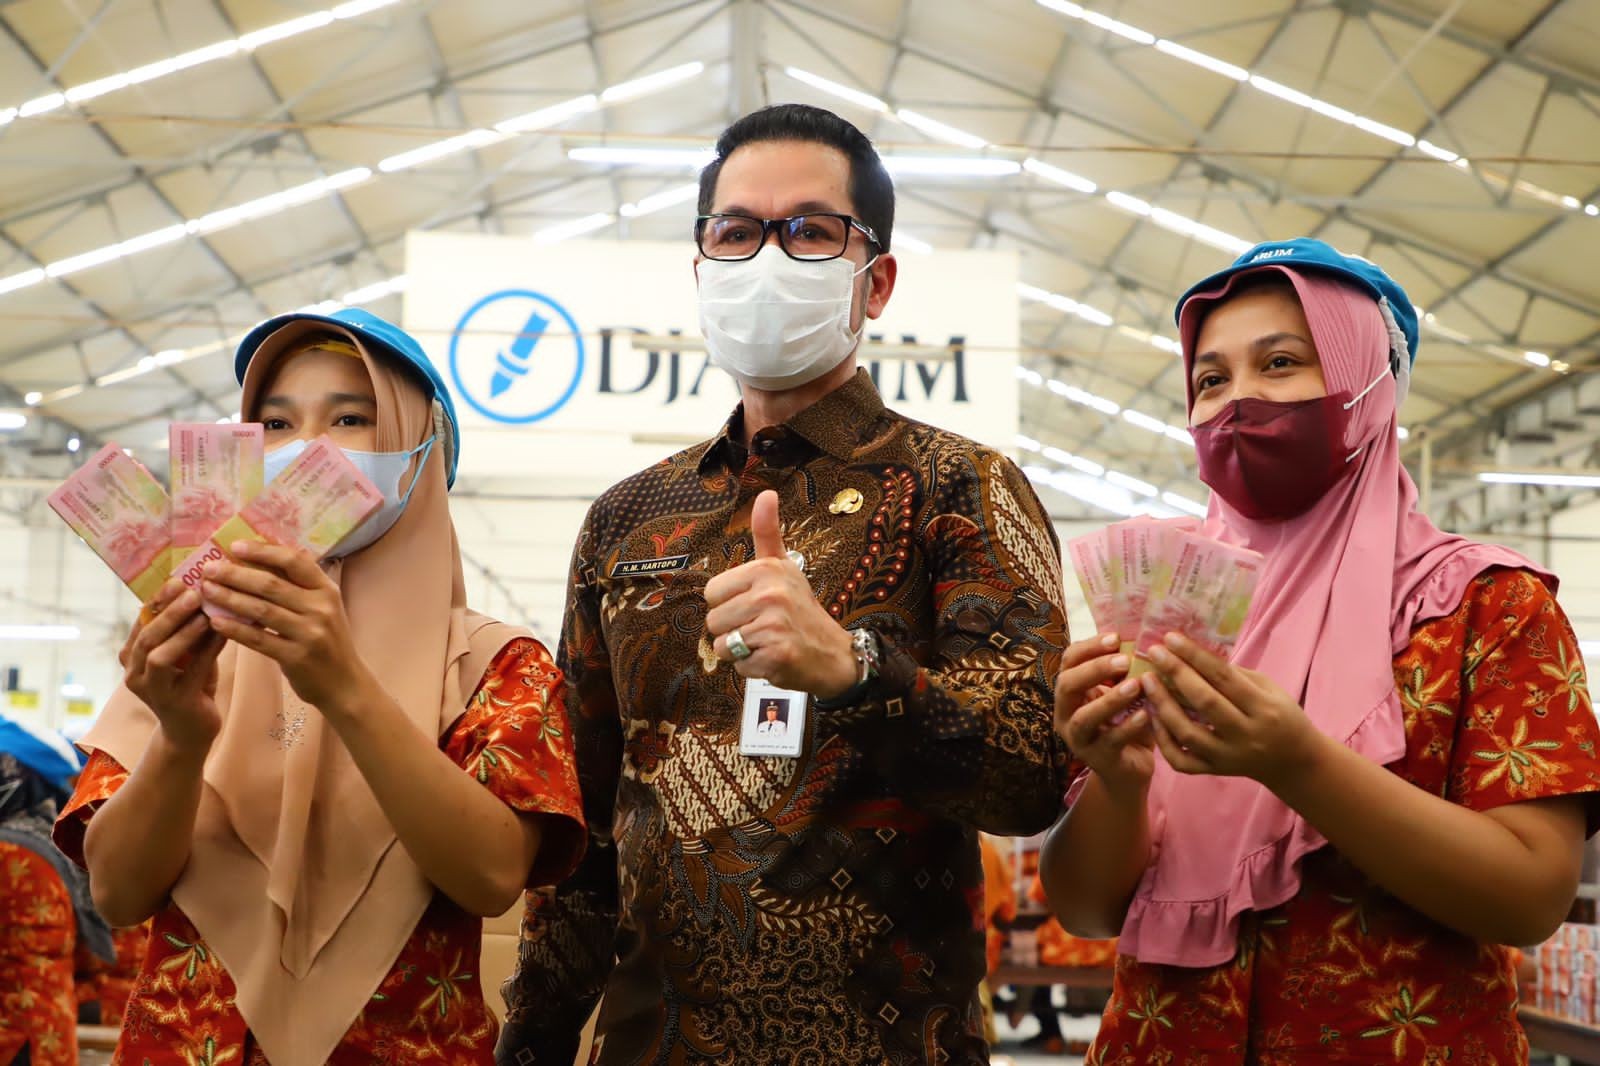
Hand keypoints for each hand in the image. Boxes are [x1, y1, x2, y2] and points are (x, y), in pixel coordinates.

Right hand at [120, 582, 226, 751]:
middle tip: (192, 592)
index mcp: (132, 655)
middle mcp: (134, 673)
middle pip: (147, 636)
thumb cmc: (190, 683)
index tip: (179, 579)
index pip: (141, 620)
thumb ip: (188, 627)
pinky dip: (207, 651)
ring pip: (159, 656)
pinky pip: (191, 672)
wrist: (193, 730)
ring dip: (182, 632)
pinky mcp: (176, 703)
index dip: (159, 599)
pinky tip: (224, 635)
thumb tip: (206, 587)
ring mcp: (152, 690)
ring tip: (205, 613)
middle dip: (169, 612)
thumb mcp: (185, 652)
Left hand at [200, 542, 368, 714]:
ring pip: (261, 610)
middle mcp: (320, 608)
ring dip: (229, 598)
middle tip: (208, 569)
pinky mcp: (296, 657)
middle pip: (271, 584)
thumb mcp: (323, 609)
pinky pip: (258, 639)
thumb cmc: (326, 641)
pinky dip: (234, 629)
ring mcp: (309, 633)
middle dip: (235, 574)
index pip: (294, 561)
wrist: (344, 683)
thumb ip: (299, 588)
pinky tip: (215, 621)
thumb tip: (259, 561)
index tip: (235, 546)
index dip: (263, 551)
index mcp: (326, 590)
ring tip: (206, 591)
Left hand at [704, 491, 856, 696]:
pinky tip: (773, 658)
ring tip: (765, 642)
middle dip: (733, 629)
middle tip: (761, 626)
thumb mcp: (784, 566)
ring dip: (740, 651)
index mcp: (765, 570)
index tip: (753, 604)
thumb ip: (767, 532)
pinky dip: (752, 668)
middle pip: (713, 621)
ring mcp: (773, 626)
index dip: (728, 603)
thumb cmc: (801, 608)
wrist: (833, 652)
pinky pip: (739, 666)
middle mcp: (770, 594)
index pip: (711, 592)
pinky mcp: (776, 655)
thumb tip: (766, 493)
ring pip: (722, 645)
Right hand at [1054, 632, 1153, 801]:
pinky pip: (1109, 742)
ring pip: (1083, 717)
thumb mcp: (1120, 693)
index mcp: (1070, 692)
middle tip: (1124, 660)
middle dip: (1094, 670)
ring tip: (1136, 685)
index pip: (1068, 661)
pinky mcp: (1097, 760)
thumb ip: (1122, 672)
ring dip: (1109, 699)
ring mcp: (1078, 740)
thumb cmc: (1125, 723)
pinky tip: (1146, 715)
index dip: (1089, 647)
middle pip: (1066, 686)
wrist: (1129, 770)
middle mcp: (1065, 714)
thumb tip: (1141, 638)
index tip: (1116, 638)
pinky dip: (1128, 727)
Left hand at [1139, 633, 1323, 788]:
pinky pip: (1181, 760)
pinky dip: (1163, 740)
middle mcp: (1245, 734)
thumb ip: (1235, 675)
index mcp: (1264, 708)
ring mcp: (1228, 756)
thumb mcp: (1269, 689)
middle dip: (1175, 673)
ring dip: (1163, 705)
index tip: (1171, 638)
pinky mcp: (1215, 771)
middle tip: (1154, 652)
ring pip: (1188, 733)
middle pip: (1204, 702)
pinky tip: (1153, 717)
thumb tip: (1194, 654)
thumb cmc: (1281, 716)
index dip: (1195, 656)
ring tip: (1147, 681)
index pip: (1224, 677)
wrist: (1293, 762)